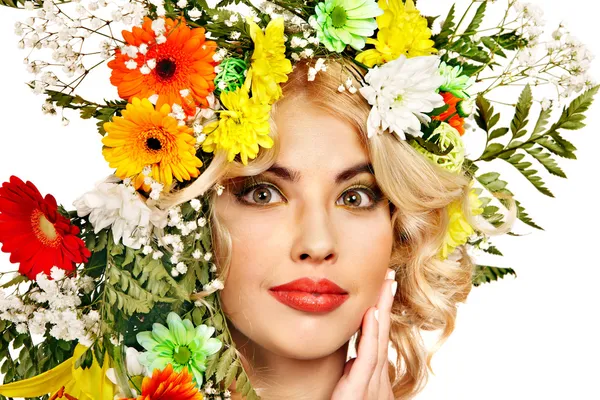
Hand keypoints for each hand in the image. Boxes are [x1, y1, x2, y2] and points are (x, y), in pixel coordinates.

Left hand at [331, 268, 396, 399]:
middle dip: (385, 305)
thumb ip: (355, 375)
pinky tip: (371, 315)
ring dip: (381, 312)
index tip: (381, 289)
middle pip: (382, 335)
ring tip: (383, 286)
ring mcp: (371, 387)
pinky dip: (370, 336)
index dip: (380, 313)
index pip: (377, 340)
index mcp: (373, 379)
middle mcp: (377, 381)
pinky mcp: (359, 394)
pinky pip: (366, 360)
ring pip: (377, 343)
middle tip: (387, 277)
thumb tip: (354, 357)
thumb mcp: (352, 391)